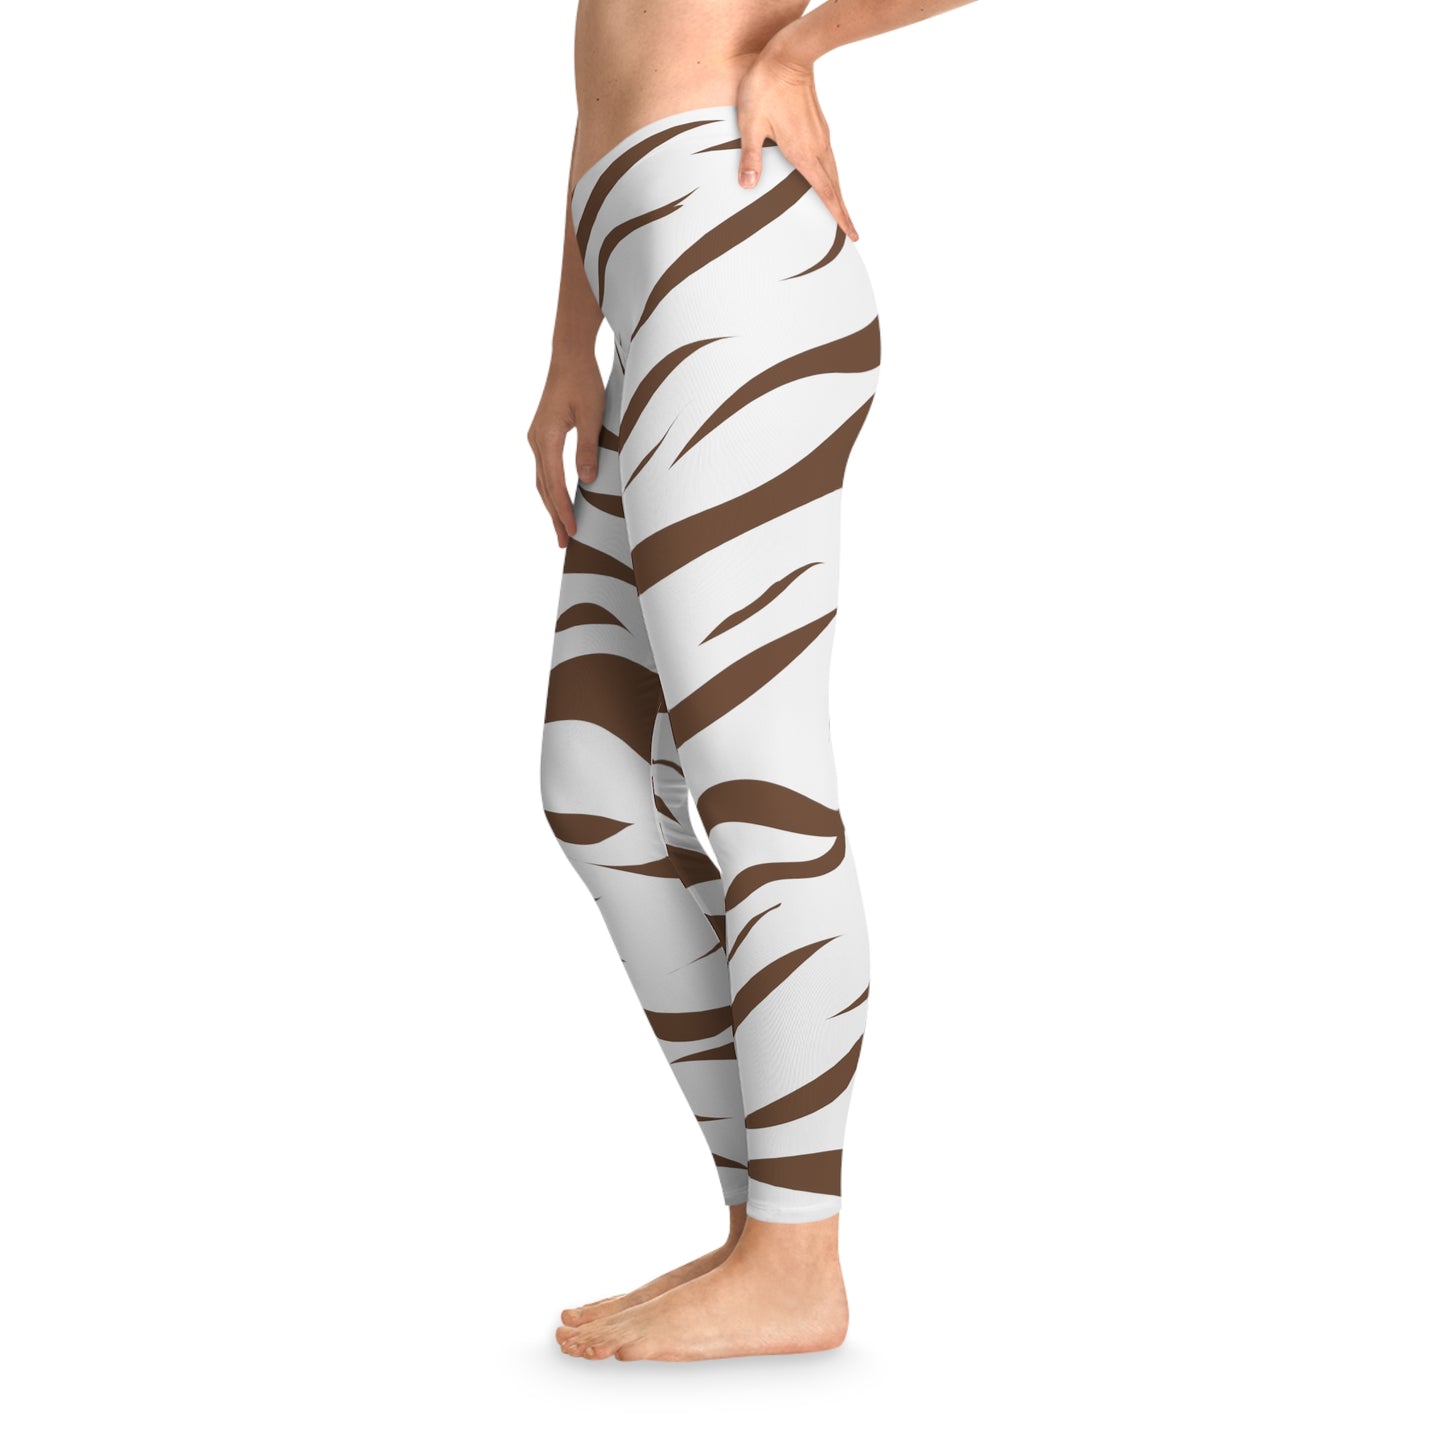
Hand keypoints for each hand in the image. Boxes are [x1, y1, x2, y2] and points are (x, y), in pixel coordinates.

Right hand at [527, 349, 603, 546]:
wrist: (569, 356)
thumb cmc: (583, 382)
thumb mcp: (592, 416)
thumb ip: (589, 449)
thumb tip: (586, 481)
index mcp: (547, 437)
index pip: (554, 483)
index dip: (563, 510)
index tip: (571, 531)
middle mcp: (536, 440)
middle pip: (543, 487)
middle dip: (554, 516)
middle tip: (564, 543)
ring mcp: (536, 437)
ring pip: (541, 480)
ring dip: (550, 505)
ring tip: (560, 529)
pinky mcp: (541, 434)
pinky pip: (544, 469)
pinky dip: (550, 488)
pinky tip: (557, 499)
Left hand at [736, 48, 857, 240]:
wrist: (788, 54)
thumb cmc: (766, 87)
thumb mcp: (750, 124)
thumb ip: (750, 156)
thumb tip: (747, 185)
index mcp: (803, 152)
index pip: (826, 192)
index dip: (839, 215)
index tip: (851, 233)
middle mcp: (817, 146)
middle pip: (834, 186)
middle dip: (842, 210)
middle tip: (851, 232)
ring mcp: (821, 135)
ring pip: (833, 172)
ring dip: (837, 193)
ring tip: (840, 211)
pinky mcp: (818, 125)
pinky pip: (828, 158)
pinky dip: (831, 175)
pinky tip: (825, 178)